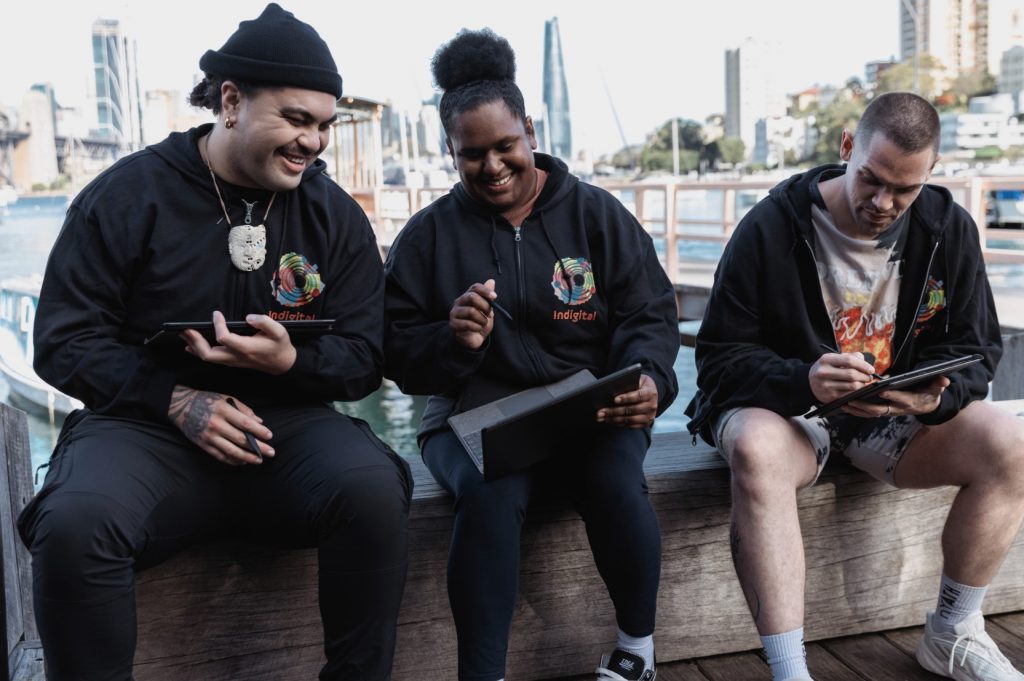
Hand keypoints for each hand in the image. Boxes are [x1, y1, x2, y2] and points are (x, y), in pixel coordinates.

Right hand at [167, 386, 274, 464]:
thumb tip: (259, 422)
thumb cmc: (207, 401)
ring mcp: (209, 437)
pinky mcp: (203, 445)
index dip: (259, 431)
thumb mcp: (226, 399)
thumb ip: (244, 410)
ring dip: (248, 457)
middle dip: (258, 448)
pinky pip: (221, 456)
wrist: (181, 407)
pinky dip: (233, 461)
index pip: (245, 423)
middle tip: (271, 452)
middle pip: (241, 440)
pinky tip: (243, 461)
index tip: (269, 436)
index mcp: (223, 411)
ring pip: (232, 451)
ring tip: (259, 460)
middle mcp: (216, 425)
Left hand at [181, 311, 296, 374]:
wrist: (282, 364)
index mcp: (246, 348)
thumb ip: (264, 322)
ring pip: (207, 358)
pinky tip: (190, 346)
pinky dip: (199, 352)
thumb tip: (249, 317)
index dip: (217, 325)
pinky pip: (211, 359)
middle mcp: (236, 357)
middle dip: (195, 341)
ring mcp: (232, 361)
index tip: (216, 314)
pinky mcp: (231, 361)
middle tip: (186, 329)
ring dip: (194, 346)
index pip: (224, 338)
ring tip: (185, 334)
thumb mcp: (279, 331)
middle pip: (208, 354)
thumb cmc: (279, 346)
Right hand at [450, 279, 496, 349]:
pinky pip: (467, 324)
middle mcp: (459, 302)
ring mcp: (454, 313)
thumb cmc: (480, 322)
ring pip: (471, 311)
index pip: (475, 287)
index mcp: (467, 296)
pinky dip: (477, 327)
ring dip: (482, 319)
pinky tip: (478, 329)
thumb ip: (488, 297)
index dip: (485, 290)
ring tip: (483, 323)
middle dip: (484, 305)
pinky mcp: (453, 324)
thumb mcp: (487, 310)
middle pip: (471, 297)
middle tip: (490, 313)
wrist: (473, 339)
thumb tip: (491, 281)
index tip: (495, 297)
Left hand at [596, 373, 658, 428]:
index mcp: (651, 393)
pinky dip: (618, 423)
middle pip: (631, 410)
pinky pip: (630, 426)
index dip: (626, 398)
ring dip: (613, 419)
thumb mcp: (637, 380)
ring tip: (602, 417)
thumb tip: (612, 390)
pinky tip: (609, 420)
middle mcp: (652, 406)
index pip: (638, 395)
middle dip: (614, 411)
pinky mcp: (645, 424)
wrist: (651, 393)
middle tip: (601, 411)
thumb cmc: (640, 385)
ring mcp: (649, 416)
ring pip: (629, 420)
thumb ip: (628, 384)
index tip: (615, 399)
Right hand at [809, 351, 877, 403]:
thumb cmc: (826, 369)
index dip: (863, 365)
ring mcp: (826, 385)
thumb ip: (850, 357)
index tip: (871, 369)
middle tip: (869, 377)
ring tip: (864, 383)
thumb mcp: (833, 359)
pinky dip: (857, 392)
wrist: (808, 383)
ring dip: (863, 385)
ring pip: (852, 386)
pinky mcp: (830, 396)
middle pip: (852, 374)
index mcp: (826, 360)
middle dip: (865, 376)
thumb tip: (865, 362)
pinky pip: (850, 395)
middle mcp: (824, 372)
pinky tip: (858, 390)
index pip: (849, 361)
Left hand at [844, 375, 949, 417]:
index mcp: (910, 402)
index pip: (899, 398)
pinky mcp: (883, 412)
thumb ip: (938, 384)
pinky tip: (845, 406)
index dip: (890, 395)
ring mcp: (889, 411)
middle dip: (865, 405)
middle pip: (880, 409)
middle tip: (852, 398)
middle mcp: (898, 409)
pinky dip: (857, 411)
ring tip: (843, 403)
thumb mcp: (936, 388)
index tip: (879, 389)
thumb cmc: (930, 394)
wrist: (927, 406)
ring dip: (857, 409)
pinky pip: (868, 414)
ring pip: (871, 413)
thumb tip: (945, 380)